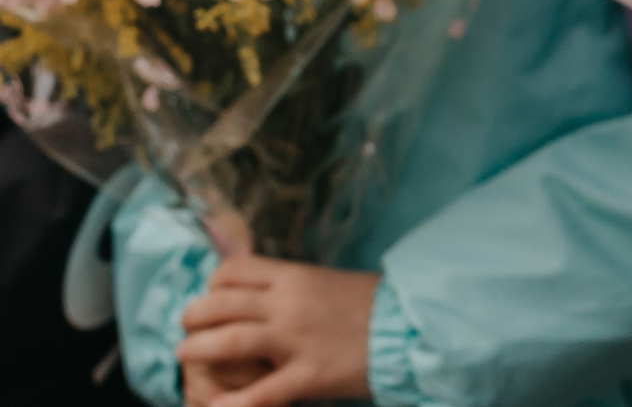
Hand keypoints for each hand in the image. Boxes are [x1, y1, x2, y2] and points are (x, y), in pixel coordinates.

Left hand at [176, 256, 379, 406]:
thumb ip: (295, 287)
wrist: (414, 327)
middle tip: (189, 329)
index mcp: (296, 276)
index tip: (212, 296)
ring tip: (185, 356)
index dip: (212, 284)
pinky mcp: (307, 376)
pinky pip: (258, 394)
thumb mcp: (331, 282)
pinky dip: (230, 404)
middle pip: (220, 305)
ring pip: (227, 343)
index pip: (234, 270)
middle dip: (194, 317)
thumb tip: (264, 293)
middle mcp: (288, 304)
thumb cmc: (376, 304)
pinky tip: (213, 406)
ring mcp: (295, 341)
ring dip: (197, 351)